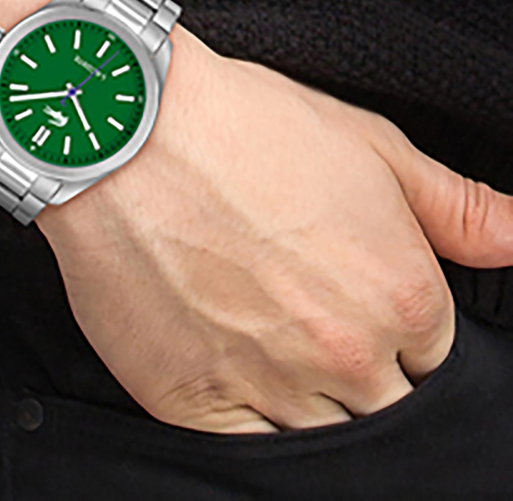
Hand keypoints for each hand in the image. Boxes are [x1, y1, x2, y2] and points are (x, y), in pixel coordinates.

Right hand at [36, 29, 512, 433]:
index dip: (399, 337)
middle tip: (308, 324)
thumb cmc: (243, 123)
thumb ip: (455, 205)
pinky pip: (251, 456)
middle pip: (387, 412)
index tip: (355, 304)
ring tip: (268, 344)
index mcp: (404, 297)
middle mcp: (348, 355)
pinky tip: (234, 375)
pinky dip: (253, 429)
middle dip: (362, 378)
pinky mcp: (196, 405)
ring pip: (324, 441)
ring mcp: (272, 387)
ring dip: (309, 406)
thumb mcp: (367, 144)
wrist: (124, 128)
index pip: (436, 364)